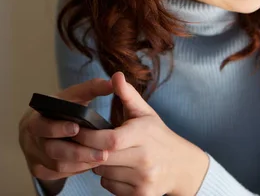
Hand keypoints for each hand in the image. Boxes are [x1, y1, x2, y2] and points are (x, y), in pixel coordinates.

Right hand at [18, 78, 113, 181]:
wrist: (42, 125)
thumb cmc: (61, 108)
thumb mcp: (73, 96)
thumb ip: (92, 88)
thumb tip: (114, 81)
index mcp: (35, 118)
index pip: (42, 125)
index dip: (57, 128)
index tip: (76, 128)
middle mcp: (30, 138)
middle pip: (51, 150)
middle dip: (77, 152)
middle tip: (101, 153)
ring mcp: (33, 156)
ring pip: (56, 165)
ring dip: (80, 163)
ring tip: (102, 158)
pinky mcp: (38, 169)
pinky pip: (57, 174)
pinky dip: (75, 170)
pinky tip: (91, 164)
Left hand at [74, 72, 208, 195]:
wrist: (182, 166)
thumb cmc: (159, 136)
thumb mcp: (146, 113)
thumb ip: (128, 94)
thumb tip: (116, 75)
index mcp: (144, 134)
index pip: (109, 140)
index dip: (89, 137)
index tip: (77, 131)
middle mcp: (145, 158)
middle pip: (102, 158)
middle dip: (89, 150)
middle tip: (87, 143)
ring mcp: (144, 179)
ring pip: (103, 174)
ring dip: (99, 164)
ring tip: (109, 155)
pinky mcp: (141, 195)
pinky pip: (110, 187)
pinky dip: (109, 179)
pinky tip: (119, 169)